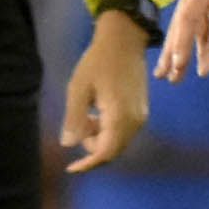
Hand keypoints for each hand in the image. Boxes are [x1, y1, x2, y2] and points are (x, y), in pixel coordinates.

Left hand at [61, 12, 150, 173]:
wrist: (124, 40)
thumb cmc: (98, 61)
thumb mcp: (78, 88)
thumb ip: (74, 118)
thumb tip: (68, 145)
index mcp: (120, 116)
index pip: (105, 152)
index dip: (87, 164)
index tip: (70, 168)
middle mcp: (135, 121)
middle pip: (113, 151)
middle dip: (92, 148)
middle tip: (77, 126)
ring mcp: (140, 116)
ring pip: (118, 142)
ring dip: (99, 138)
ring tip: (86, 115)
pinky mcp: (140, 110)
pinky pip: (123, 132)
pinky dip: (107, 131)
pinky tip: (97, 112)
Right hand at [159, 0, 208, 83]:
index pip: (188, 17)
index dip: (181, 43)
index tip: (178, 65)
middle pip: (180, 23)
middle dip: (174, 52)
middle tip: (167, 78)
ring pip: (186, 25)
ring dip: (182, 50)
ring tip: (176, 76)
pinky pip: (197, 21)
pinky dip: (198, 40)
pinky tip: (201, 61)